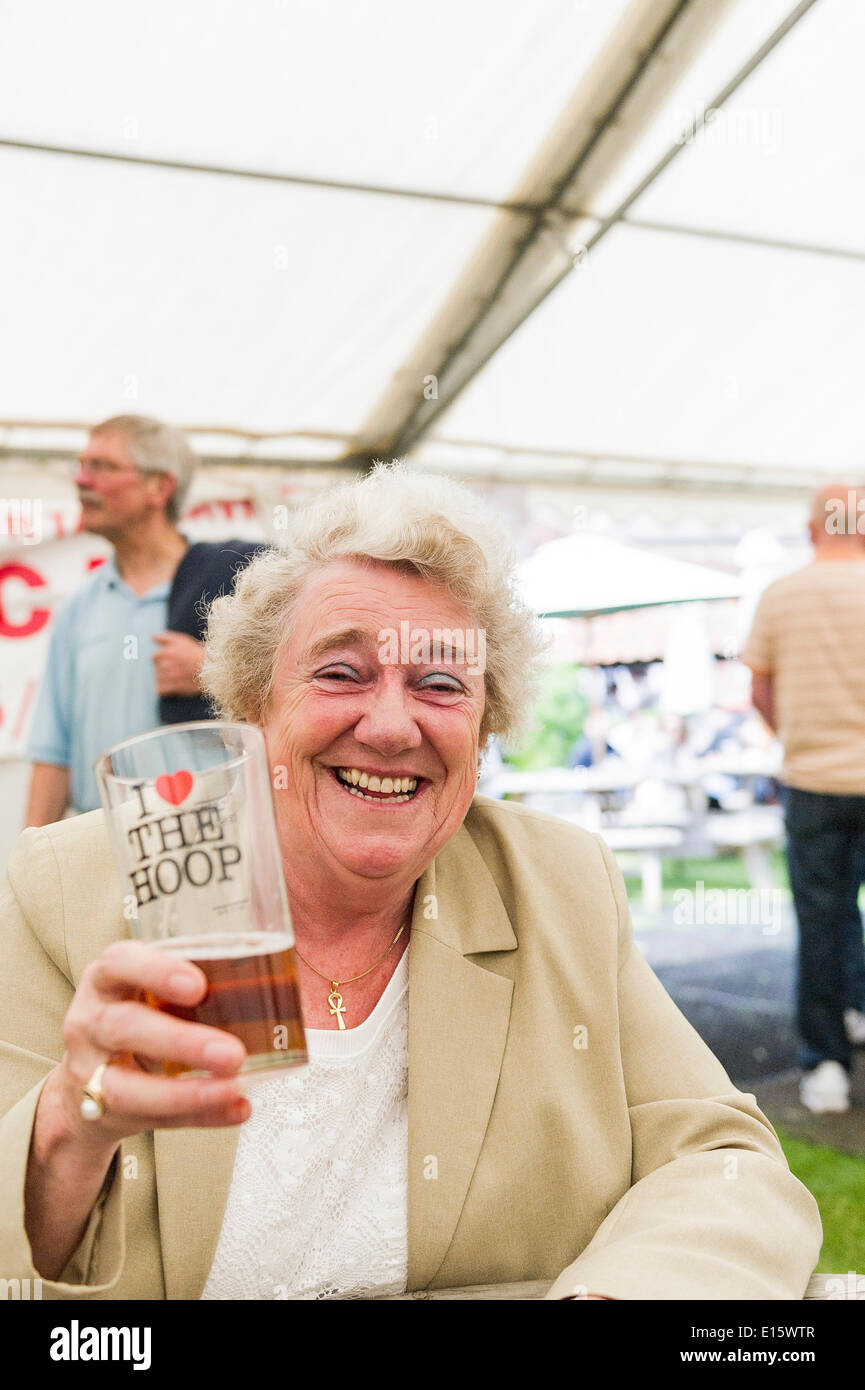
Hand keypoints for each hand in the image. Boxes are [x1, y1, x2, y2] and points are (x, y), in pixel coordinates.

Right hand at [46, 939, 249, 1149]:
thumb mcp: (150, 987)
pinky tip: (235, 1109)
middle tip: (233, 1053)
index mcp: (107, 979)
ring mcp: (91, 1071)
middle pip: (124, 1028)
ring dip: (187, 1093)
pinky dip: (199, 1117)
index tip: (198, 985)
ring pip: (127, 1089)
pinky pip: (152, 1120)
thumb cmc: (139, 1011)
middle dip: (180, 1043)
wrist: (89, 1070)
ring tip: (233, 1088)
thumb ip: (195, 985)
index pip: (118, 963)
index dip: (155, 971)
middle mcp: (91, 1022)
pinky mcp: (104, 1112)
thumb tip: (276, 988)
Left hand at [152, 631, 205, 695]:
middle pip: (156, 668)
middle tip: (176, 667)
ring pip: (158, 679)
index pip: (154, 657)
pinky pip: (160, 690)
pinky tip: (172, 685)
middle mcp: (165, 665)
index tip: (172, 659)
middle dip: (164, 668)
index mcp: (165, 653)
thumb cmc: (196, 653)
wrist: (210, 669)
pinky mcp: (174, 688)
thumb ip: (165, 637)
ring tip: (176, 676)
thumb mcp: (182, 640)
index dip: (162, 658)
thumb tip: (152, 637)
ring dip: (164, 678)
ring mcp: (169, 677)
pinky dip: (163, 689)